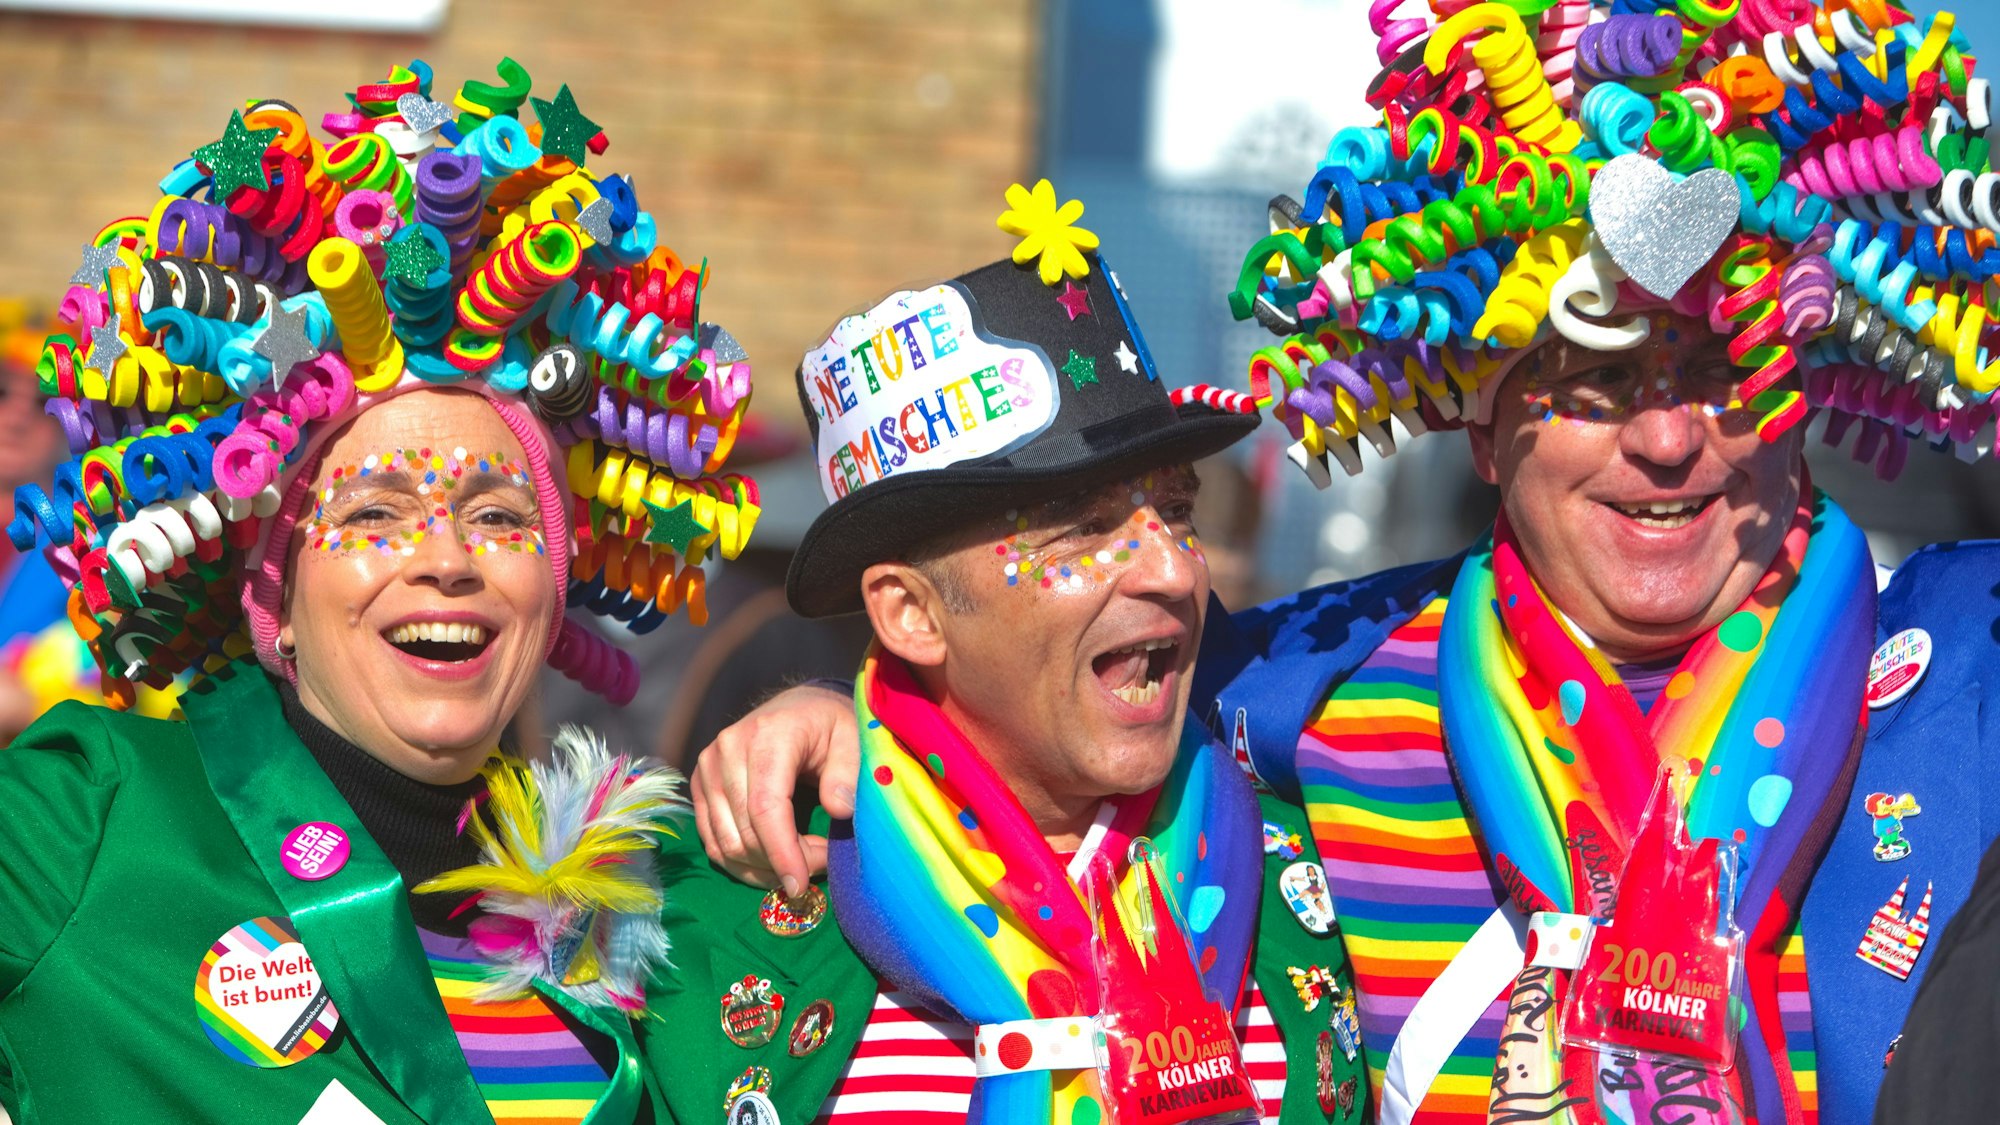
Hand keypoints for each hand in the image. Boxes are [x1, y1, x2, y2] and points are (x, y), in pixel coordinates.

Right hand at [690, 681, 858, 894]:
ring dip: (762, 868)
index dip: (783, 852)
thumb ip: (847, 772)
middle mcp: (727, 750)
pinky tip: (772, 865)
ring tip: (798, 866)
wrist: (795, 707)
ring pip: (725, 843)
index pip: (765, 807)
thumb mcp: (852, 738)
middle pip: (745, 832)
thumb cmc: (827, 725)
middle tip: (818, 867)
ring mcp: (708, 768)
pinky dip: (742, 863)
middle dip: (782, 862)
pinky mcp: (700, 785)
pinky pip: (713, 841)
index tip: (802, 884)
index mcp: (767, 736)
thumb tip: (839, 810)